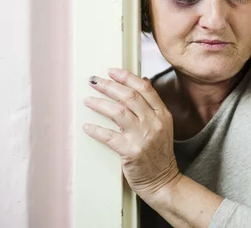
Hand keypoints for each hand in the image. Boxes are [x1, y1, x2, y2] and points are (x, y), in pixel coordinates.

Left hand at [83, 68, 179, 203]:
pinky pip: (109, 136)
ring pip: (118, 112)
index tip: (112, 71)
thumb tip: (142, 81)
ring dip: (100, 104)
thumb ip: (152, 105)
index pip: (145, 88)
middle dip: (109, 86)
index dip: (127, 77)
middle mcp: (154, 122)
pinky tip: (87, 126)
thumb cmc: (159, 153)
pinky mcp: (131, 152)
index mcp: (162, 114)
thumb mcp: (163, 126)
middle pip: (129, 96)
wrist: (163, 180)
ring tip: (88, 100)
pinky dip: (96, 130)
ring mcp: (143, 137)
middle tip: (94, 81)